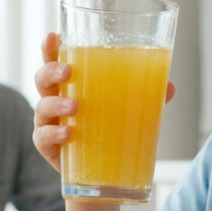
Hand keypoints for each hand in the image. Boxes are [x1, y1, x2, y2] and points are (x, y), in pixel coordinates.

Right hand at [32, 33, 175, 172]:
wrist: (102, 175)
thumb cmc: (111, 130)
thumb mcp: (132, 110)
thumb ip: (149, 97)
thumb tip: (169, 87)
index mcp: (72, 84)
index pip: (56, 61)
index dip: (51, 48)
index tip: (53, 35)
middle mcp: (55, 100)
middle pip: (43, 79)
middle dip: (51, 71)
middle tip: (68, 71)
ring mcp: (49, 123)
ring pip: (43, 107)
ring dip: (56, 104)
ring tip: (75, 107)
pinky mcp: (49, 147)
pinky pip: (43, 137)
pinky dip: (53, 134)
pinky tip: (68, 133)